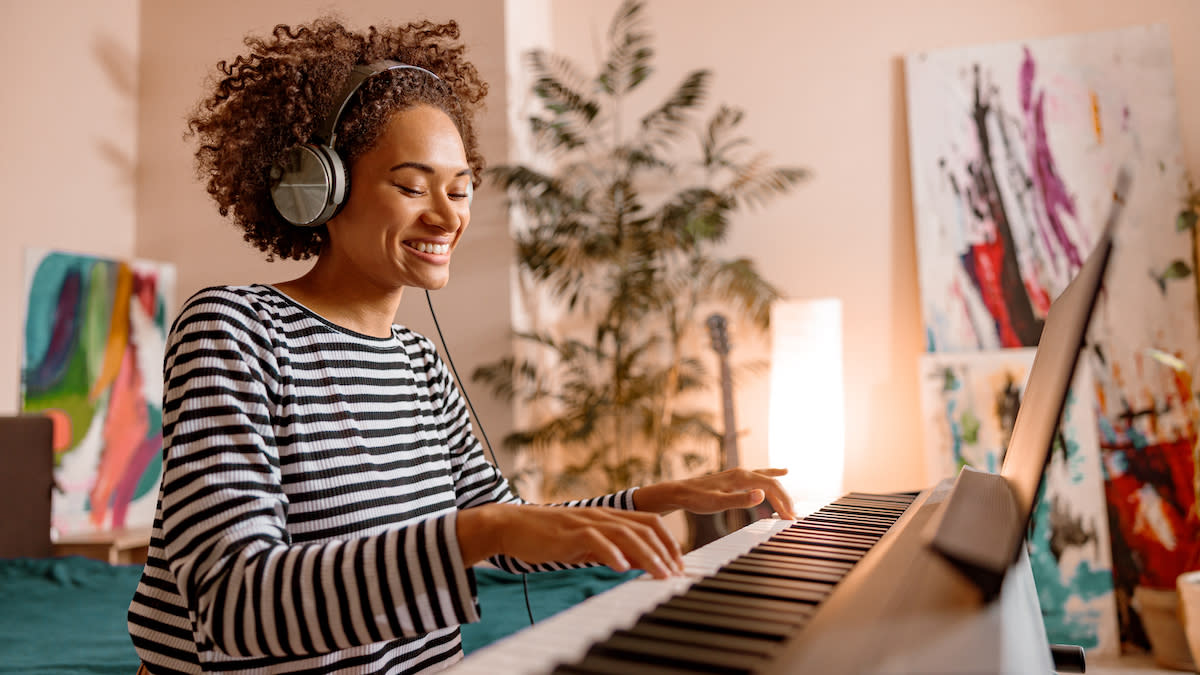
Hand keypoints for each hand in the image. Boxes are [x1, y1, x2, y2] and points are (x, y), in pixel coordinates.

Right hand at [457, 503, 683, 578]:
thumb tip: (636, 562)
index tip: (678, 564)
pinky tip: (621, 567)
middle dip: (665, 551)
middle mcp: (602, 515)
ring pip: (626, 533)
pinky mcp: (568, 532)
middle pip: (644, 527)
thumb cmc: (548, 537)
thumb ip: (611, 550)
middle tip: (676, 574)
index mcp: (608, 516)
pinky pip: (595, 540)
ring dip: (647, 555)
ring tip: (660, 574)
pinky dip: (611, 552)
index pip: (649, 523)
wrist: (512, 526)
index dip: (669, 542)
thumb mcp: (586, 544)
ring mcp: (586, 522)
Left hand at [633, 468, 796, 520]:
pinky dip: (773, 474)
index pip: (771, 486)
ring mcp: (739, 474)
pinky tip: (783, 471)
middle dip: (784, 499)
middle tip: (792, 517)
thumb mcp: (718, 502)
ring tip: (791, 503)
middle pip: (772, 482)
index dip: (784, 501)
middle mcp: (743, 472)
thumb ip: (740, 500)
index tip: (790, 517)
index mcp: (742, 477)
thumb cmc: (697, 499)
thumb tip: (762, 495)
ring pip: (767, 479)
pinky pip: (760, 475)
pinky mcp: (735, 478)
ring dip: (781, 491)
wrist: (680, 492)